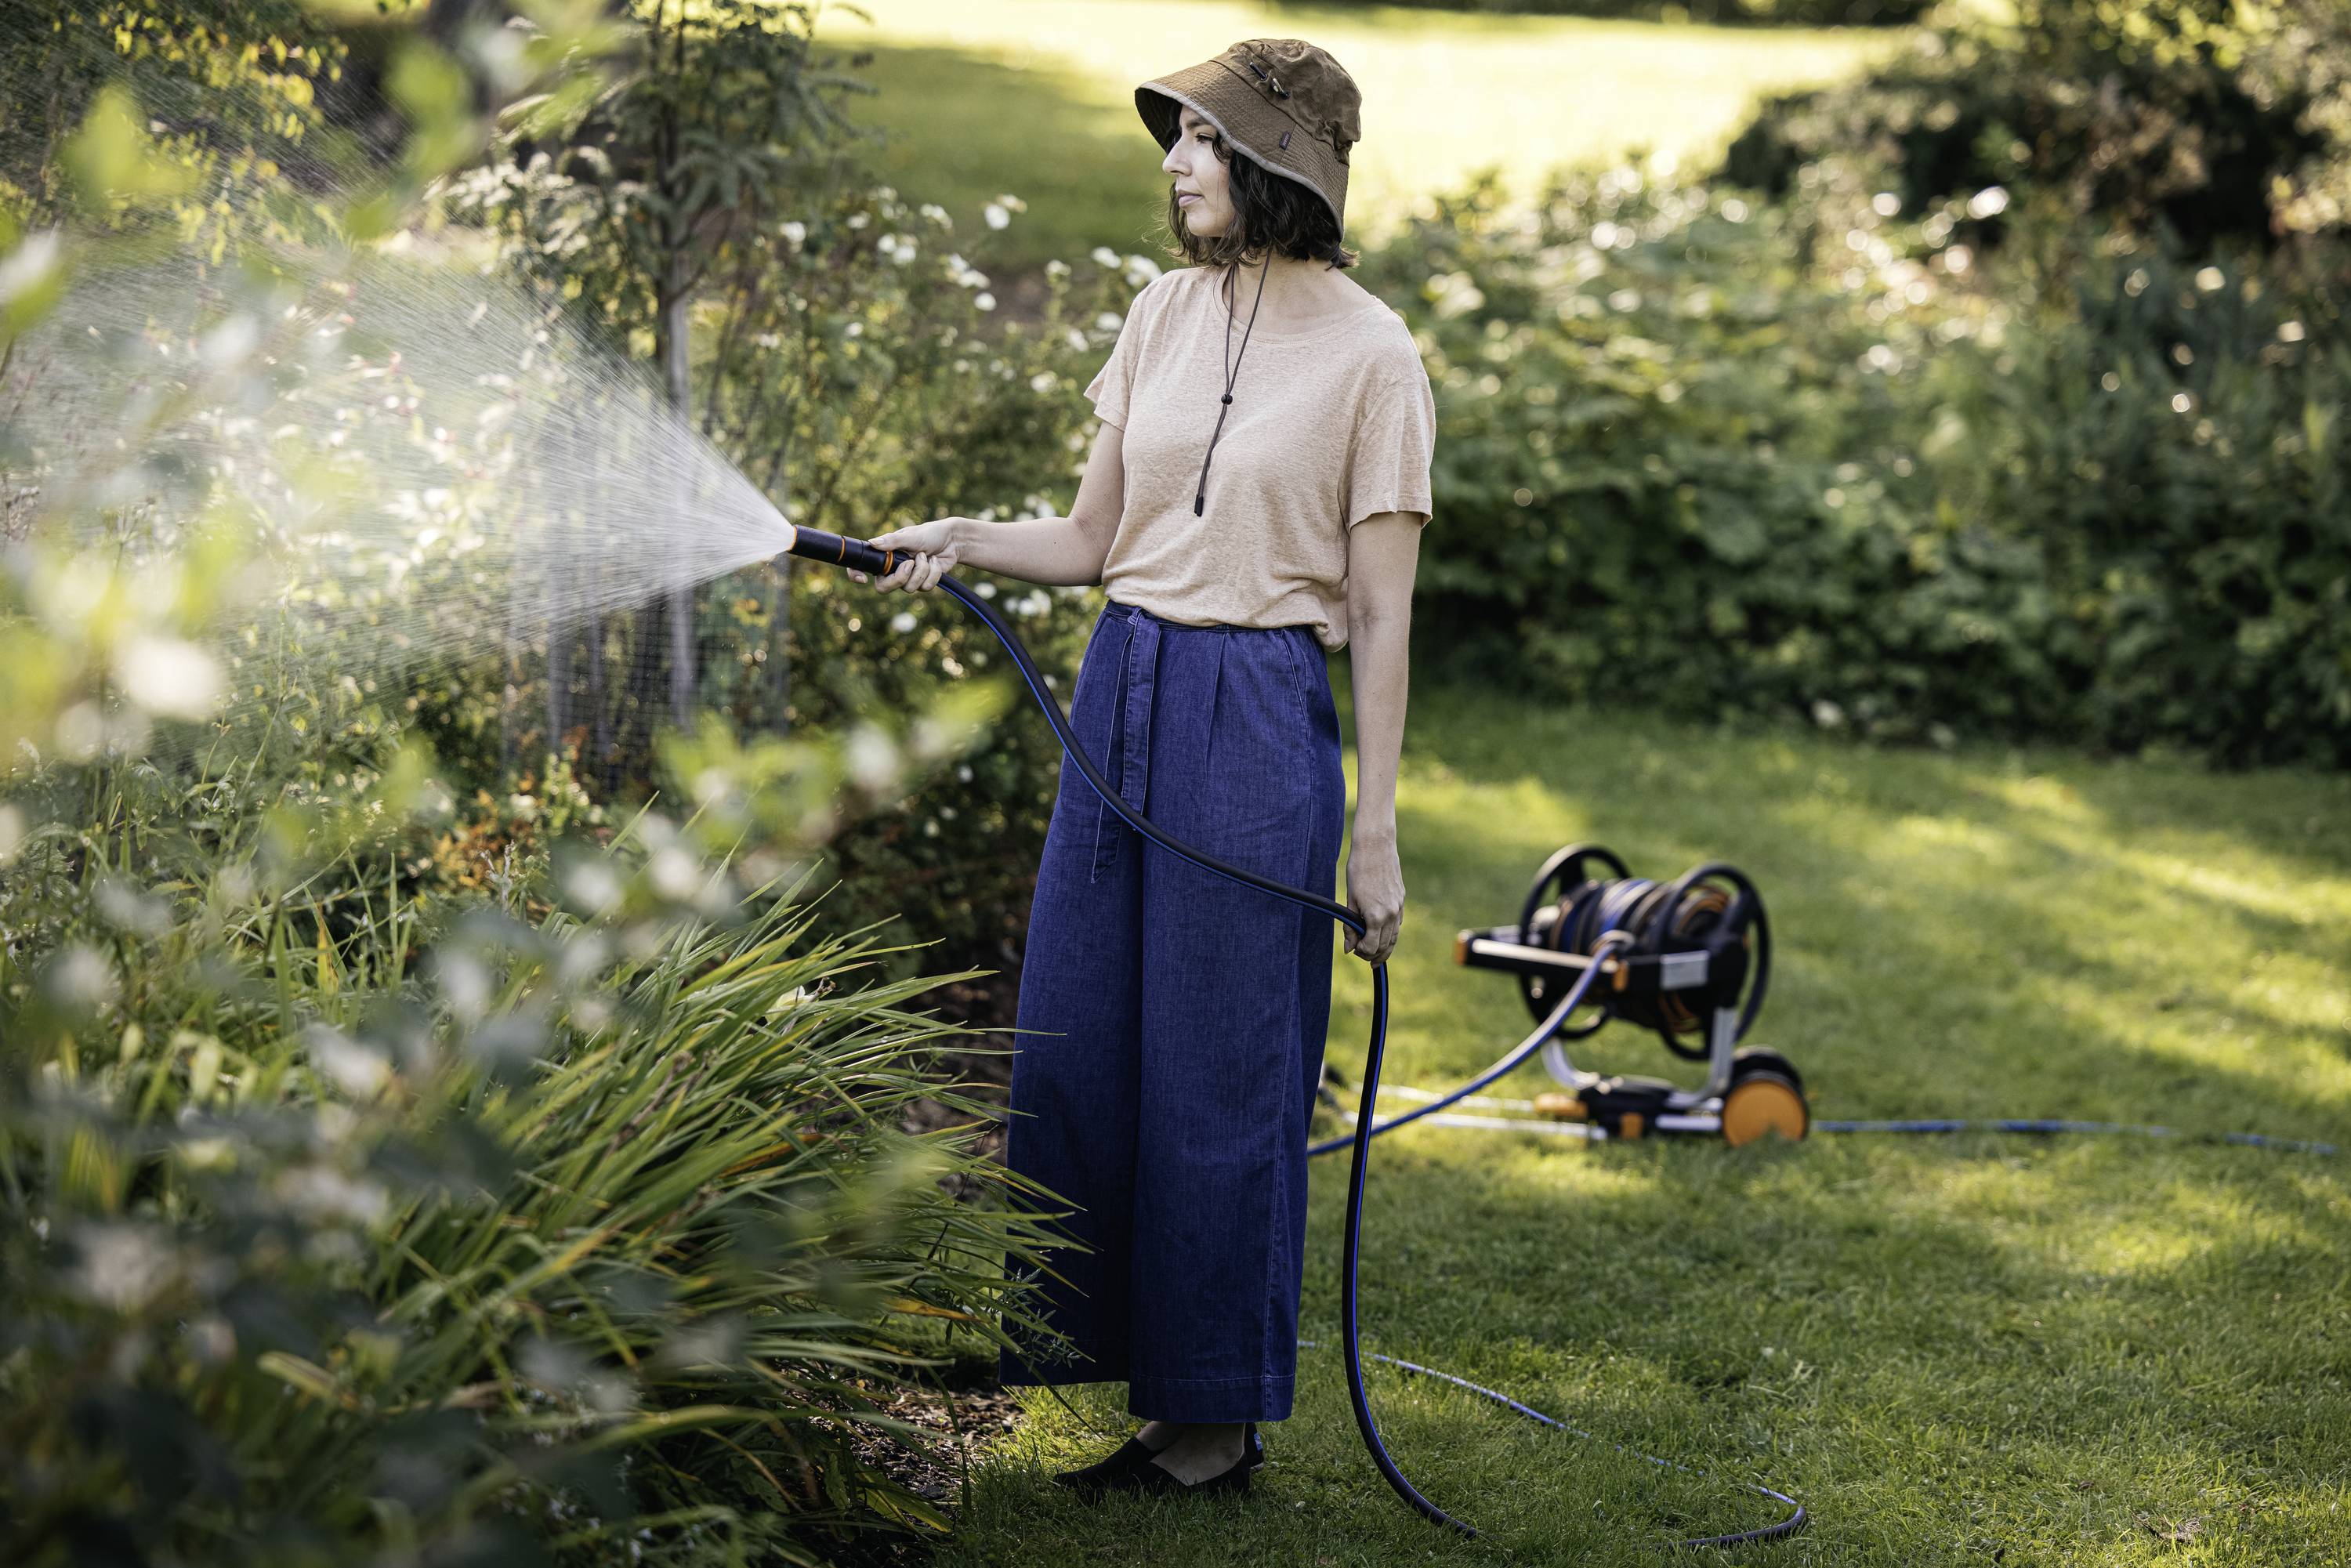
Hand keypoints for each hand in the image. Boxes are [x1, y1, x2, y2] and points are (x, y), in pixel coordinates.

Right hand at [849, 517, 962, 591]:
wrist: (952, 540)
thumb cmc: (929, 533)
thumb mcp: (910, 535)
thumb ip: (892, 541)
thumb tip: (872, 543)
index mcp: (885, 555)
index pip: (863, 567)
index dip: (856, 575)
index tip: (862, 579)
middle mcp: (893, 568)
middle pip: (884, 587)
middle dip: (899, 578)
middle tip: (910, 564)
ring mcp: (908, 577)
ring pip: (908, 588)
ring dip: (922, 570)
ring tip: (927, 555)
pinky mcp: (922, 583)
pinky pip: (925, 588)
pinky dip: (933, 573)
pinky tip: (935, 562)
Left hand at [1341, 829, 1402, 964]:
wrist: (1376, 846)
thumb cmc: (1358, 870)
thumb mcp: (1350, 900)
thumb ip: (1350, 927)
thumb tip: (1349, 948)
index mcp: (1376, 916)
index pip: (1371, 946)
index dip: (1362, 953)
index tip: (1354, 951)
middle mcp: (1391, 914)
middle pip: (1385, 945)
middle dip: (1375, 955)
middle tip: (1367, 961)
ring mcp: (1399, 906)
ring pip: (1394, 936)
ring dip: (1385, 948)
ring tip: (1377, 956)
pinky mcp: (1401, 899)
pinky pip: (1398, 923)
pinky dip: (1391, 933)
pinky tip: (1383, 935)